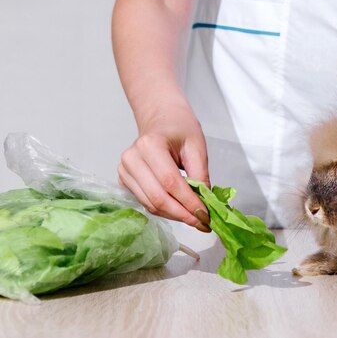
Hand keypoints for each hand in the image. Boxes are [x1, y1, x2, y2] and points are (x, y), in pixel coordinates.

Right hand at [118, 101, 211, 231]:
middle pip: (158, 198)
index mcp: (149, 145)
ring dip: (174, 215)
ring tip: (194, 218)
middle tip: (202, 223)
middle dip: (182, 214)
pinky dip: (164, 210)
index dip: (188, 203)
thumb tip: (205, 203)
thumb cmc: (179, 127)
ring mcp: (124, 170)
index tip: (205, 215)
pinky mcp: (124, 180)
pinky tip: (180, 210)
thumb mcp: (197, 146)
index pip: (170, 183)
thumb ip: (200, 174)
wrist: (160, 118)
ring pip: (151, 204)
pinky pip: (146, 202)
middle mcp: (132, 159)